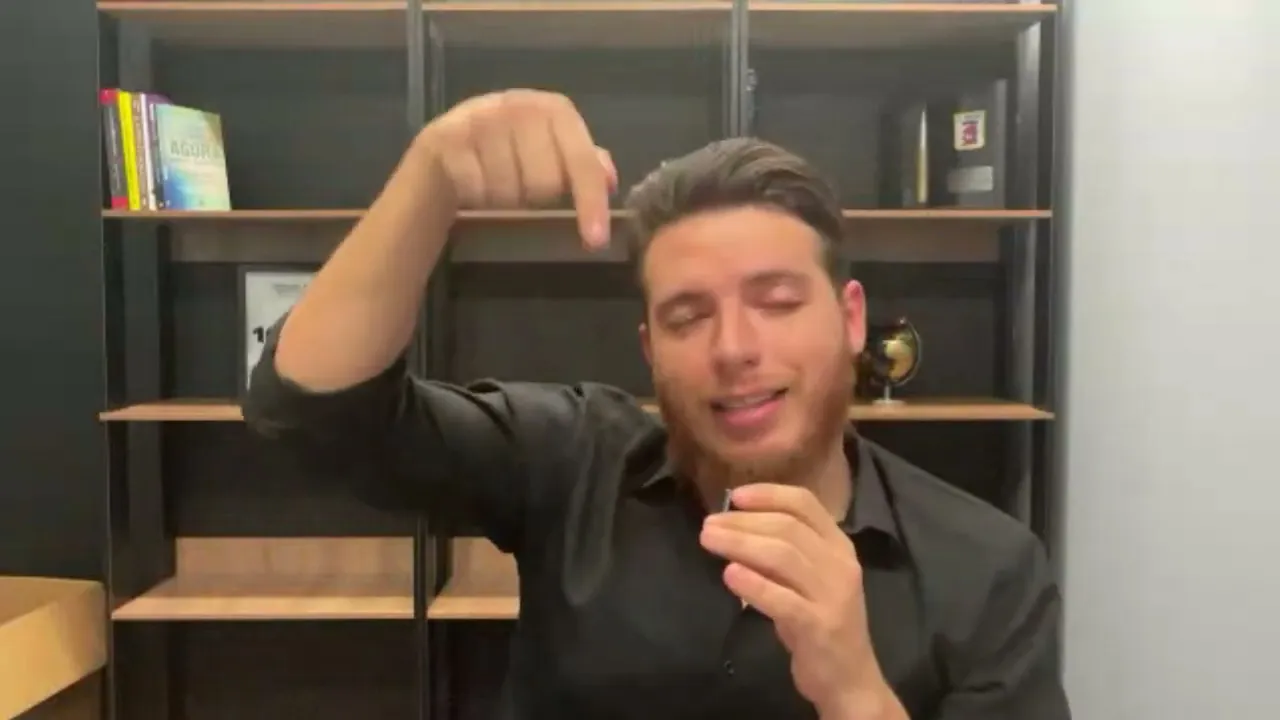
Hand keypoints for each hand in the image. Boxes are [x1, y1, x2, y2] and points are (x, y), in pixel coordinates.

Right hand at [417, 89, 617, 248]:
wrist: (439, 157)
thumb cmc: (504, 158)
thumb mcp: (547, 156)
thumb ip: (582, 164)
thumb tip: (609, 179)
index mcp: (551, 109)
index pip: (581, 159)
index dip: (590, 200)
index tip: (596, 240)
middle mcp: (517, 105)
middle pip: (546, 181)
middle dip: (535, 199)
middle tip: (520, 191)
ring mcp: (479, 117)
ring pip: (509, 190)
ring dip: (503, 202)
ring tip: (494, 189)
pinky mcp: (445, 136)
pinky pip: (476, 190)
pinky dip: (476, 199)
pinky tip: (471, 189)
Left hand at [699, 484, 903, 718]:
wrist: (849, 679)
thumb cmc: (818, 623)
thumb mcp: (807, 581)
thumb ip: (782, 553)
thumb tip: (733, 526)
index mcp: (839, 546)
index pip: (806, 504)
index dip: (769, 494)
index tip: (734, 496)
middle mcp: (841, 564)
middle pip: (788, 527)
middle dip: (743, 521)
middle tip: (709, 525)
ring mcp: (833, 595)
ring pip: (784, 556)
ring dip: (741, 544)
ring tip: (709, 541)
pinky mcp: (820, 626)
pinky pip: (783, 599)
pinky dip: (753, 584)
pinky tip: (729, 575)